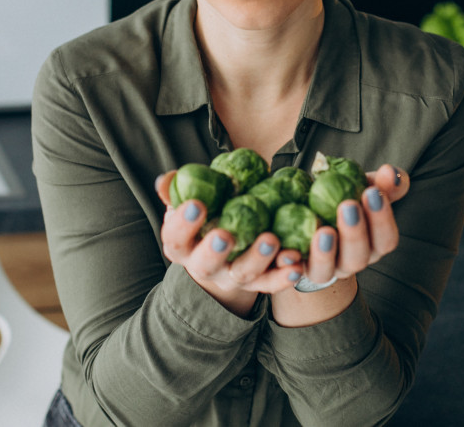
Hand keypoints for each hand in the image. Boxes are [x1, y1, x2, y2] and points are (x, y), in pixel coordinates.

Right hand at [155, 172, 303, 312]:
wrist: (225, 251)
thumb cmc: (205, 217)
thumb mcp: (189, 203)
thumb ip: (178, 190)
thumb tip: (167, 180)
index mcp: (182, 247)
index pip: (175, 239)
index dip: (182, 224)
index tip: (196, 204)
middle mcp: (204, 267)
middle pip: (205, 266)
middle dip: (214, 251)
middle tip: (225, 235)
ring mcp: (232, 277)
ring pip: (243, 274)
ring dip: (257, 259)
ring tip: (271, 240)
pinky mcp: (258, 283)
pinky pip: (271, 283)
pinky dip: (284, 276)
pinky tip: (296, 263)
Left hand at [301, 163, 409, 286]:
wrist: (307, 211)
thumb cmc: (342, 200)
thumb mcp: (363, 186)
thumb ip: (382, 182)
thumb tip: (390, 173)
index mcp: (372, 244)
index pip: (386, 240)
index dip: (382, 220)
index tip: (372, 193)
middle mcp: (350, 261)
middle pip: (358, 258)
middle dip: (355, 233)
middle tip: (348, 205)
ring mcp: (323, 269)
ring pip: (326, 271)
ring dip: (325, 253)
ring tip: (324, 231)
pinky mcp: (297, 269)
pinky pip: (293, 272)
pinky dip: (291, 263)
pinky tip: (288, 252)